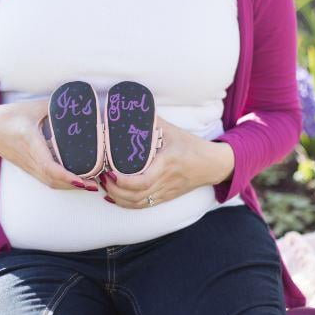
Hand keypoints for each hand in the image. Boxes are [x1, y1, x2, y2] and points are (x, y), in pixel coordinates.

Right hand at [0, 99, 97, 190]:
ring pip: (48, 182)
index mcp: (30, 142)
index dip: (67, 177)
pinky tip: (73, 179)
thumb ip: (54, 106)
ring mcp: (26, 165)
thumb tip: (77, 105)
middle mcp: (28, 158)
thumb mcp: (32, 107)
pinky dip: (60, 182)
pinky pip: (44, 179)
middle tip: (95, 183)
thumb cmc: (8, 115)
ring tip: (88, 183)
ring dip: (68, 186)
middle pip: (52, 180)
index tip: (83, 181)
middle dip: (74, 185)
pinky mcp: (25, 167)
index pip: (50, 167)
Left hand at [99, 116, 222, 207]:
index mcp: (167, 163)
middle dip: (115, 191)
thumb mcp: (172, 130)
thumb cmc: (191, 145)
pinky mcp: (166, 198)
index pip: (144, 180)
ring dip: (119, 198)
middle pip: (137, 196)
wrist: (212, 164)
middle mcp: (166, 181)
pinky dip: (127, 204)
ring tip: (106, 185)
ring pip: (139, 204)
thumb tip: (130, 108)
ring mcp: (166, 192)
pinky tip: (115, 197)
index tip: (111, 173)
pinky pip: (145, 206)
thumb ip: (151, 121)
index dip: (125, 182)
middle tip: (102, 178)